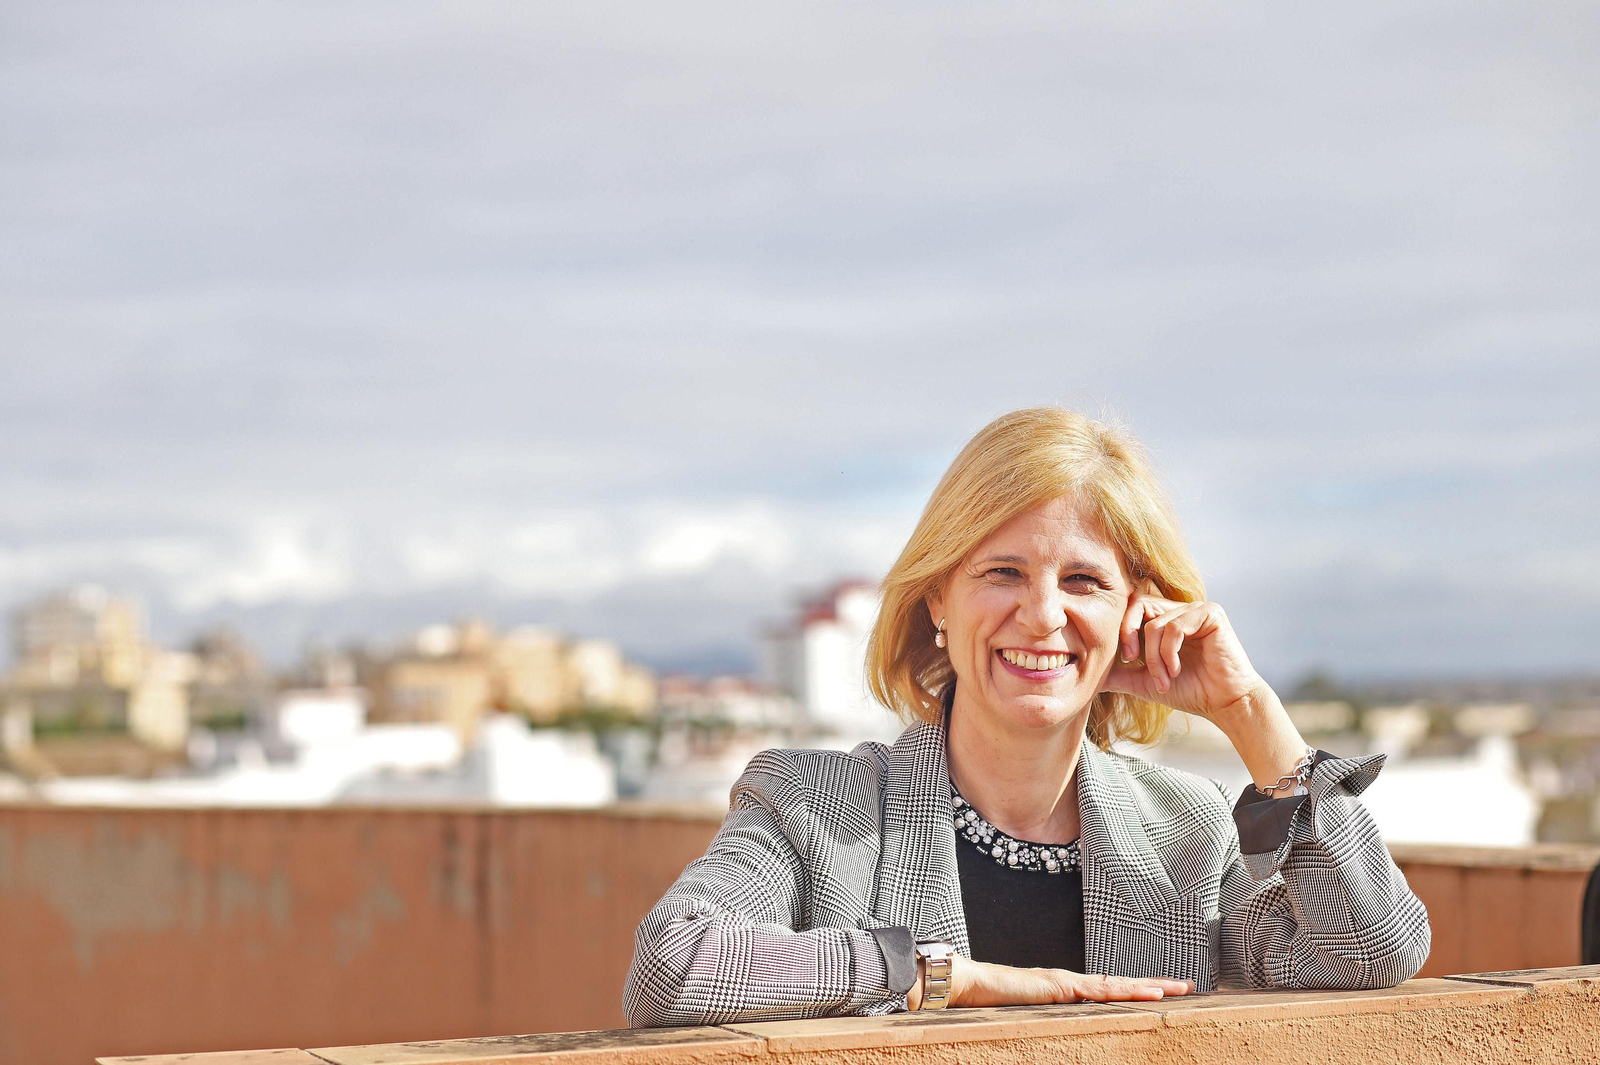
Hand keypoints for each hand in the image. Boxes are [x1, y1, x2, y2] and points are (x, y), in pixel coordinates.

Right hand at [909, 954, 1193, 1008]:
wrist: (961, 986)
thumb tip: (1054, 1044)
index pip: (1107, 993)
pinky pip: (1098, 991)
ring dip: (1147, 988)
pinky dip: (1126, 992)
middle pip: (1119, 986)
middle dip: (1153, 987)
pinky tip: (1148, 994)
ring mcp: (1064, 983)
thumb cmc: (986, 1006)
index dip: (1134, 993)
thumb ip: (1042, 1029)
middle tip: (1187, 988)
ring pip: (1115, 986)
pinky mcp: (1058, 987)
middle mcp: (1069, 984)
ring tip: (1177, 990)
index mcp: (1064, 993)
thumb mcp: (1023, 1024)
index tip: (1162, 994)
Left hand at [1101, 590, 1312, 791]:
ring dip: (1154, 657)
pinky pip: (1174, 627)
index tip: (1125, 659)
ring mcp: (1196, 609)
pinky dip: (1169, 653)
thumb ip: (1120, 673)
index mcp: (1165, 619)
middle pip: (1138, 603)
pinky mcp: (1210, 614)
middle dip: (1130, 635)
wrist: (1225, 703)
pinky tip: (1177, 670)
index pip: (1131, 607)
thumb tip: (1090, 675)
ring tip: (1165, 679)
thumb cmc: (1191, 691)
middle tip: (1133, 661)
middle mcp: (1180, 609)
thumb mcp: (1146, 681)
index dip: (1122, 629)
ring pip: (1155, 623)